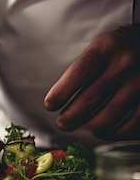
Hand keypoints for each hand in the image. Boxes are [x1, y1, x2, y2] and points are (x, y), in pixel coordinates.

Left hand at [44, 25, 139, 139]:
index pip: (78, 74)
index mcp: (107, 47)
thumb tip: (60, 99)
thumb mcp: (101, 46)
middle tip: (62, 124)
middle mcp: (125, 63)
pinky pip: (130, 125)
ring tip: (81, 127)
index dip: (60, 93)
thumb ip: (83, 68)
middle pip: (91, 98)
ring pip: (109, 115)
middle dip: (70, 116)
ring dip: (89, 127)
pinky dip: (113, 133)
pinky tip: (104, 131)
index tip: (50, 105)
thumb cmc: (120, 50)